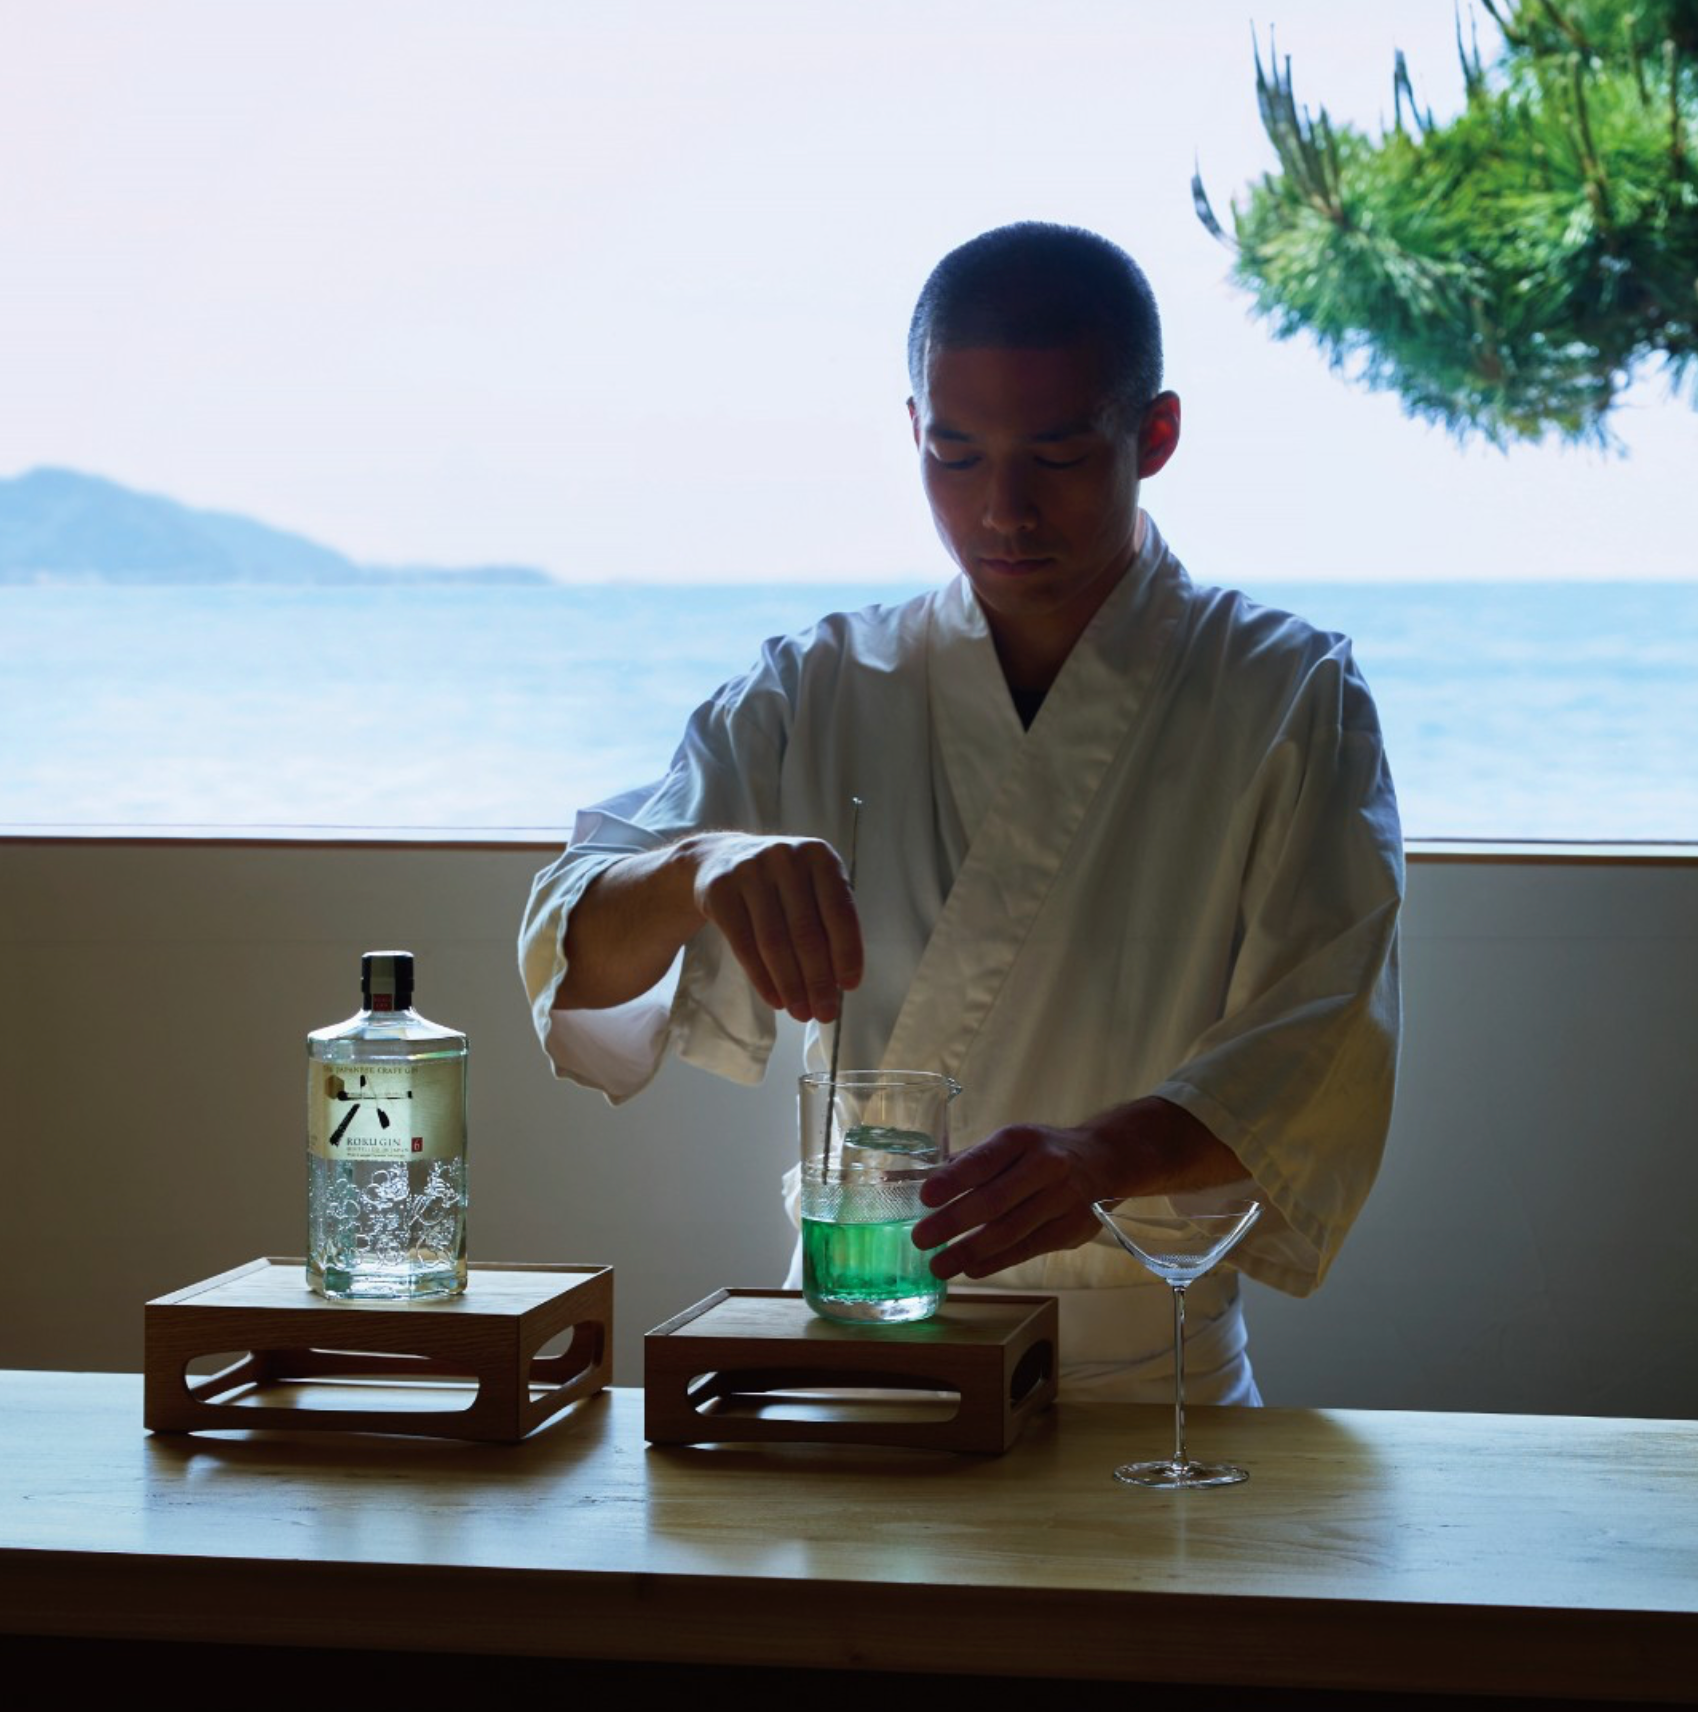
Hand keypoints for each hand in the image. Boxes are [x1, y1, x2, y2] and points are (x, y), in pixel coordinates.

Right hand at [688, 832, 862, 1022]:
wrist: (719, 860)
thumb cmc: (779, 883)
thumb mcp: (810, 887)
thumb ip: (828, 922)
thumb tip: (840, 981)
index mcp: (819, 856)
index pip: (839, 911)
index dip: (847, 952)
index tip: (849, 986)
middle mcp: (785, 858)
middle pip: (806, 931)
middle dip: (818, 979)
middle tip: (825, 1012)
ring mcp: (750, 871)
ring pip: (774, 942)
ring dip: (790, 985)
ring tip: (800, 1012)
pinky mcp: (720, 890)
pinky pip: (744, 945)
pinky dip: (762, 978)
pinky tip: (775, 999)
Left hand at [911, 1099, 1244, 1279]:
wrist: (1104, 1160)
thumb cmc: (1040, 1152)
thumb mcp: (1009, 1143)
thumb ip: (967, 1162)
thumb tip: (911, 1181)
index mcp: (1020, 1139)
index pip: (983, 1160)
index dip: (954, 1179)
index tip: (924, 1196)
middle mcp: (1044, 1166)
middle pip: (994, 1200)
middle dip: (954, 1222)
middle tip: (921, 1239)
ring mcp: (1061, 1199)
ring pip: (1011, 1231)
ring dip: (970, 1250)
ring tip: (939, 1266)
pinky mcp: (1071, 1228)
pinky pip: (1028, 1249)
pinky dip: (996, 1261)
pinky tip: (971, 1268)